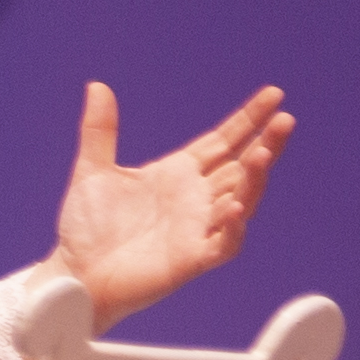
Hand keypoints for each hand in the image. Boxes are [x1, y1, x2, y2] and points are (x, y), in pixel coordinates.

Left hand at [50, 81, 293, 325]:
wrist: (74, 274)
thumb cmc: (87, 228)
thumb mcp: (93, 170)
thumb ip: (99, 130)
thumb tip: (96, 86)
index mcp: (178, 173)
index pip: (224, 141)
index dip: (249, 119)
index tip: (274, 96)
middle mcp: (196, 199)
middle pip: (241, 167)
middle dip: (266, 143)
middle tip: (285, 120)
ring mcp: (197, 229)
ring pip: (240, 200)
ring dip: (254, 179)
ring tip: (264, 154)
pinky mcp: (191, 260)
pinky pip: (222, 244)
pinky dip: (231, 227)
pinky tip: (234, 208)